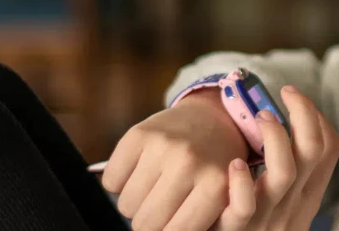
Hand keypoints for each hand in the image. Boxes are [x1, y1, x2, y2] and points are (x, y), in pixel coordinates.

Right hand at [102, 89, 248, 229]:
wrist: (210, 118)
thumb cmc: (214, 167)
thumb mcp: (227, 197)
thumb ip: (209, 218)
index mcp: (215, 185)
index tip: (171, 225)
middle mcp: (189, 163)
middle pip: (146, 223)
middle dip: (150, 221)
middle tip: (164, 205)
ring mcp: (163, 146)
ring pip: (126, 205)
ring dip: (135, 203)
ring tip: (154, 187)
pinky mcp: (139, 134)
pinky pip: (110, 182)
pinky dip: (119, 184)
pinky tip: (140, 172)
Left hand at [215, 86, 338, 230]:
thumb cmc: (251, 228)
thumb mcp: (277, 201)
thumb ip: (283, 171)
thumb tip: (283, 125)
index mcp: (306, 195)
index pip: (328, 148)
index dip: (315, 116)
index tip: (295, 97)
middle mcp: (293, 206)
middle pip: (312, 153)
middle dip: (303, 115)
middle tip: (285, 92)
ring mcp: (267, 220)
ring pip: (285, 173)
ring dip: (275, 138)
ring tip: (262, 117)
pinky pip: (244, 207)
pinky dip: (242, 183)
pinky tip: (235, 163)